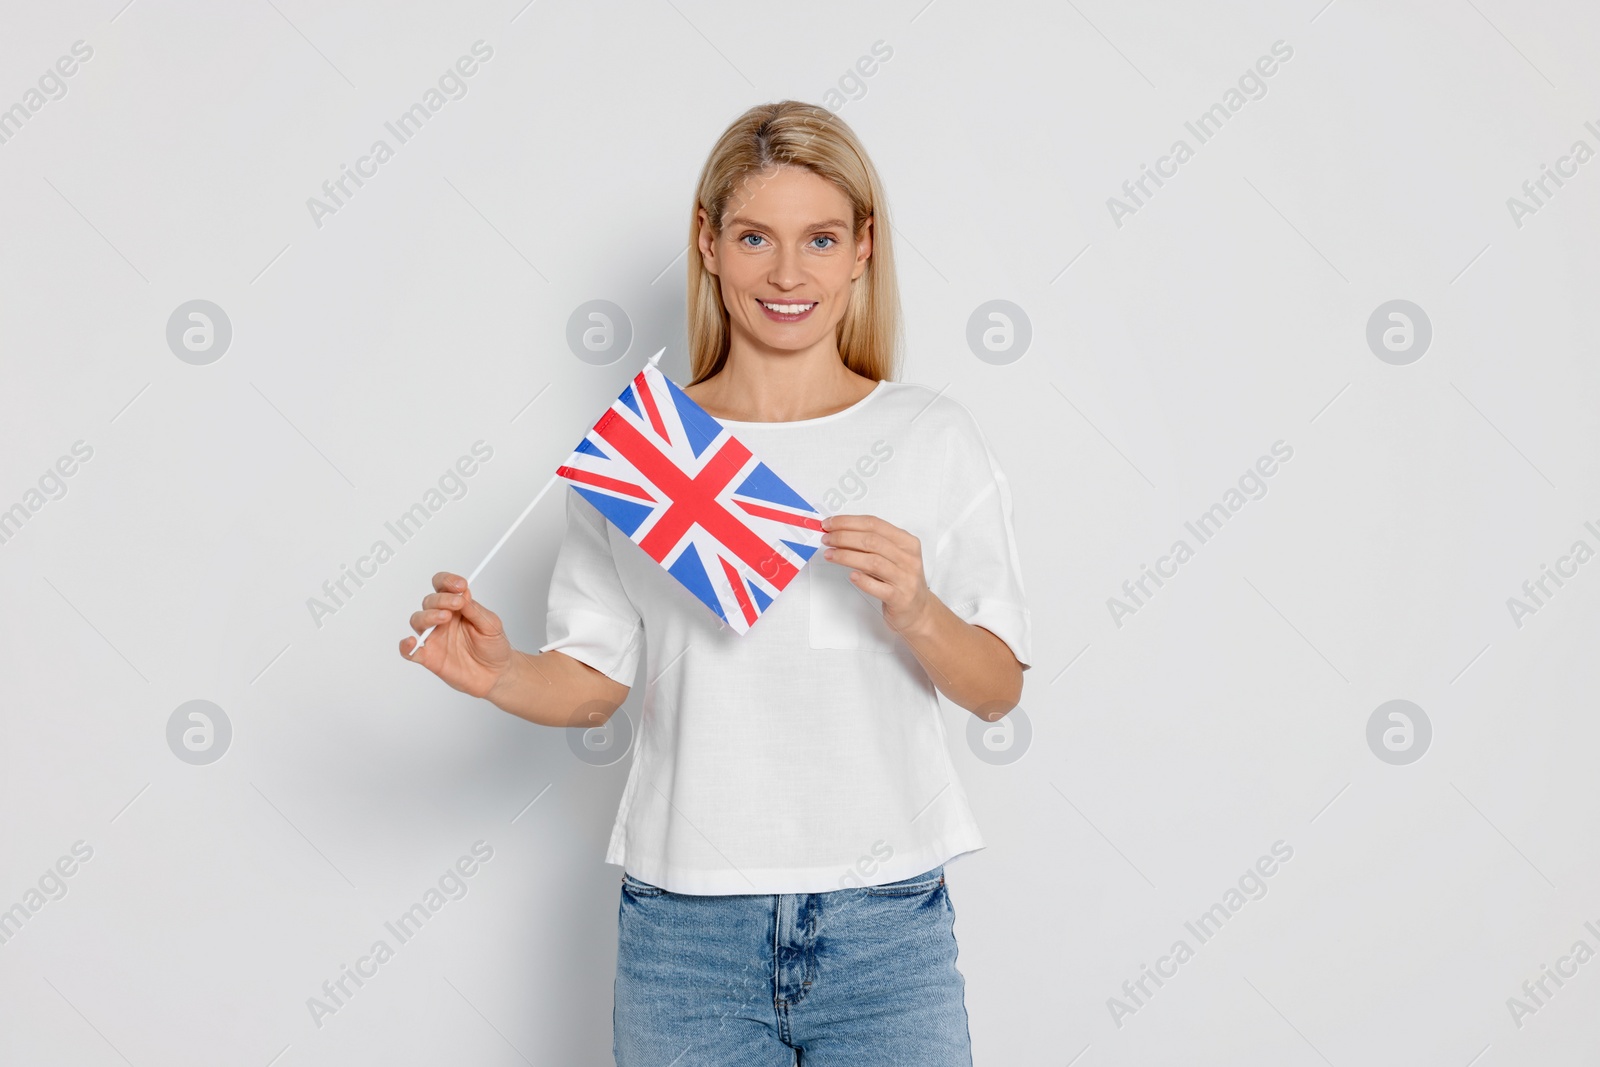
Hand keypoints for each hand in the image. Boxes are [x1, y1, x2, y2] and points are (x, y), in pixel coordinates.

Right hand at [399, 572, 512, 697]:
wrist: (496, 674)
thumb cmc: (493, 647)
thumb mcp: (491, 624)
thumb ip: (475, 610)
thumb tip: (463, 594)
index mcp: (456, 607)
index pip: (442, 587)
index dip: (447, 581)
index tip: (461, 585)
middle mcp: (442, 620)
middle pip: (429, 601)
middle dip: (442, 599)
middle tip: (458, 603)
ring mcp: (434, 638)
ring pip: (418, 620)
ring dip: (428, 615)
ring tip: (445, 617)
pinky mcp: (430, 657)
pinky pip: (410, 651)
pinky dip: (406, 646)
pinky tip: (411, 642)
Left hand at [819, 514, 934, 634]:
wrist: (919, 610)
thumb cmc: (901, 580)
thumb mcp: (893, 556)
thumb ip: (872, 544)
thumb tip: (840, 533)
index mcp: (907, 542)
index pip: (874, 525)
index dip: (849, 522)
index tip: (830, 524)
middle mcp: (908, 558)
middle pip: (872, 541)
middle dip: (844, 537)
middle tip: (827, 539)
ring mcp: (905, 578)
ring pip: (872, 562)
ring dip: (846, 556)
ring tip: (830, 555)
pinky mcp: (900, 598)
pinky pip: (878, 587)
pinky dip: (862, 580)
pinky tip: (851, 575)